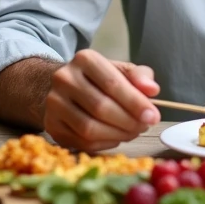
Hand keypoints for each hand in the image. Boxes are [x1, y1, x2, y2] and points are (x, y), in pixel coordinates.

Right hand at [44, 49, 160, 152]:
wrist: (65, 88)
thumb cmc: (99, 80)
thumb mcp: (120, 70)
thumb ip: (139, 77)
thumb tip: (153, 90)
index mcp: (85, 59)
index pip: (112, 83)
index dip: (135, 103)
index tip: (153, 116)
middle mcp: (64, 78)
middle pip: (100, 107)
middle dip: (128, 122)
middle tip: (144, 127)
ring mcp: (54, 103)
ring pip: (89, 128)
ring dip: (117, 135)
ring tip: (133, 132)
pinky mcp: (51, 125)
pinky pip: (82, 142)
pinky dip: (104, 144)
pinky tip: (116, 137)